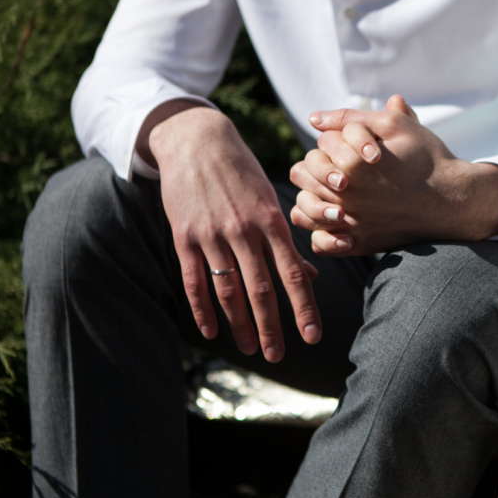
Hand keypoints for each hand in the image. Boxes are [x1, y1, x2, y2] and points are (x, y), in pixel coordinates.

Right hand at [146, 105, 320, 361]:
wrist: (197, 141)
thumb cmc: (242, 173)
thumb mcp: (270, 200)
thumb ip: (287, 241)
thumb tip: (311, 276)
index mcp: (272, 221)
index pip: (293, 274)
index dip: (304, 308)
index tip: (312, 337)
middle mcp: (244, 231)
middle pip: (261, 289)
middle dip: (271, 327)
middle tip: (279, 356)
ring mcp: (212, 235)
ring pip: (228, 290)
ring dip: (240, 324)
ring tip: (250, 349)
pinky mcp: (185, 236)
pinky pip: (194, 280)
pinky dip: (202, 309)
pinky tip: (211, 331)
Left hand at [289, 95, 497, 254]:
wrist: (452, 199)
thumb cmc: (426, 158)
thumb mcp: (395, 125)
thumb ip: (352, 117)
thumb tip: (314, 118)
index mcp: (352, 164)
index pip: (319, 144)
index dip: (334, 138)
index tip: (353, 143)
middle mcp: (346, 196)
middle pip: (303, 174)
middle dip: (318, 163)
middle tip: (339, 164)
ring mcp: (351, 223)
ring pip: (303, 209)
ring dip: (310, 195)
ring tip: (330, 188)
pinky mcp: (359, 244)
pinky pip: (321, 243)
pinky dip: (320, 231)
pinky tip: (334, 218)